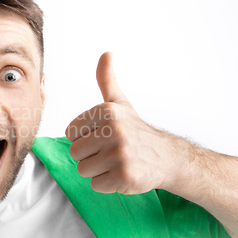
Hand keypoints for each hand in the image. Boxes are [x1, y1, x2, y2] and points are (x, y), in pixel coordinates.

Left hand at [65, 52, 176, 193]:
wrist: (167, 157)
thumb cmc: (135, 129)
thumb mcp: (120, 102)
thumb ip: (106, 79)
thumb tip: (106, 53)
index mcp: (107, 110)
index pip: (70, 133)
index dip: (84, 138)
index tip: (103, 136)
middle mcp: (114, 130)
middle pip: (74, 152)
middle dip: (90, 156)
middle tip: (110, 151)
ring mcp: (121, 154)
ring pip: (83, 170)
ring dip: (98, 170)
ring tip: (116, 162)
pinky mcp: (125, 176)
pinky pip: (96, 185)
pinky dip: (108, 184)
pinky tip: (123, 174)